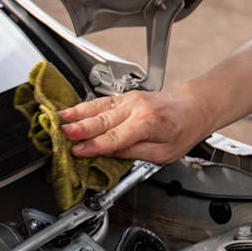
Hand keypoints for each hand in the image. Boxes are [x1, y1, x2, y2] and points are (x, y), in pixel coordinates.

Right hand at [57, 86, 217, 163]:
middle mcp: (137, 107)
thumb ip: (133, 153)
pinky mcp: (125, 96)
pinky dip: (84, 107)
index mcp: (148, 123)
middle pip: (102, 120)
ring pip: (98, 107)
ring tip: (58, 118)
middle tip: (61, 133)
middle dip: (79, 127)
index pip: (114, 138)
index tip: (76, 151)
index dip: (93, 146)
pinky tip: (71, 111)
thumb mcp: (162, 154)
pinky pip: (101, 102)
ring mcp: (130, 99)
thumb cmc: (182, 131)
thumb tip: (107, 153)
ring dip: (76, 113)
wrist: (193, 108)